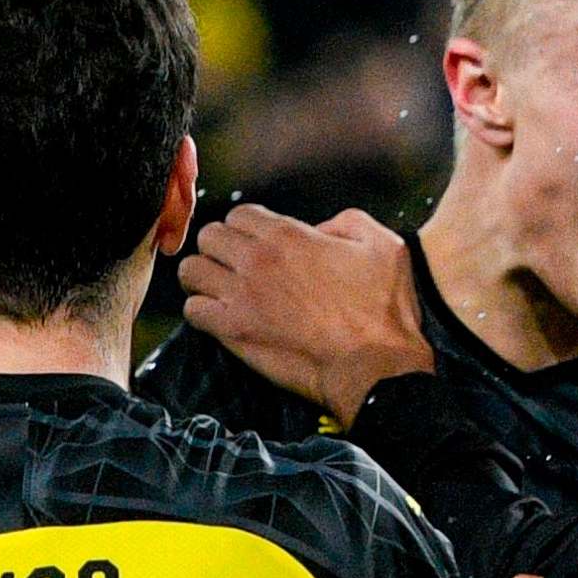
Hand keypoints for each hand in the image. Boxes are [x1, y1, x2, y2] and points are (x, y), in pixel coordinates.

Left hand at [179, 205, 431, 423]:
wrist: (377, 363)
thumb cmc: (385, 308)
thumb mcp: (382, 244)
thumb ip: (346, 222)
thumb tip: (319, 229)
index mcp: (289, 235)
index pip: (238, 214)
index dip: (246, 227)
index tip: (256, 242)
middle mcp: (258, 260)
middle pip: (209, 237)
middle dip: (220, 247)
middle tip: (235, 264)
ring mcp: (242, 297)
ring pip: (191, 271)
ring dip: (204, 277)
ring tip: (220, 289)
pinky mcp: (236, 333)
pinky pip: (194, 312)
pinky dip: (202, 311)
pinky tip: (221, 317)